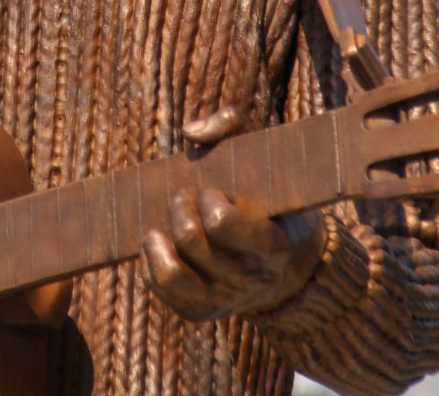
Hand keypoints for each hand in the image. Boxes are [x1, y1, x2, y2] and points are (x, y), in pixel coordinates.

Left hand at [140, 107, 327, 320]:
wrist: (288, 263)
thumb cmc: (270, 197)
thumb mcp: (266, 158)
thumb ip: (233, 126)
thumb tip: (191, 132)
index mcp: (272, 246)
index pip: (222, 224)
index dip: (209, 201)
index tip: (214, 192)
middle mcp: (249, 279)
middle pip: (191, 240)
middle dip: (179, 209)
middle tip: (185, 197)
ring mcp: (224, 301)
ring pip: (170, 273)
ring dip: (158, 239)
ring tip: (164, 222)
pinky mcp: (199, 311)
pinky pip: (159, 287)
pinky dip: (151, 259)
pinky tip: (159, 240)